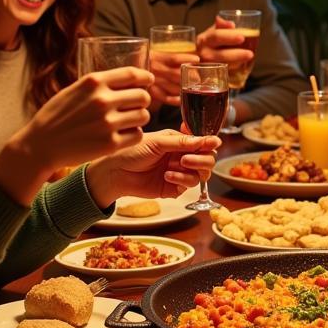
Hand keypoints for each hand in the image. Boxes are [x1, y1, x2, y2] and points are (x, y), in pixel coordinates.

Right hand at [23, 66, 152, 171]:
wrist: (40, 145)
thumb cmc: (57, 116)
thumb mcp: (74, 90)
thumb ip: (99, 84)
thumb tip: (130, 78)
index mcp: (93, 82)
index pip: (132, 74)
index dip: (145, 77)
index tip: (149, 80)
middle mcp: (102, 100)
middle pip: (143, 96)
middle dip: (142, 100)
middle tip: (135, 106)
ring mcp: (107, 123)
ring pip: (143, 116)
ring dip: (139, 118)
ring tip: (127, 121)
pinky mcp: (110, 144)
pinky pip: (137, 135)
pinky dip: (133, 135)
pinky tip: (122, 135)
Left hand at [86, 130, 220, 206]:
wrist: (114, 172)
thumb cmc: (132, 151)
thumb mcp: (158, 142)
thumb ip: (184, 142)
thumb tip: (210, 139)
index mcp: (179, 142)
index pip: (204, 143)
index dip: (209, 143)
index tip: (213, 143)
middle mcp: (182, 157)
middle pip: (207, 160)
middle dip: (201, 160)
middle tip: (186, 159)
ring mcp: (179, 173)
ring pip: (201, 175)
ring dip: (190, 171)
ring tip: (172, 168)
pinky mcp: (174, 188)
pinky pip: (188, 186)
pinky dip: (181, 180)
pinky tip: (167, 176)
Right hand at [148, 48, 200, 108]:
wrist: (126, 72)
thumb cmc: (143, 62)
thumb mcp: (152, 53)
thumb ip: (167, 56)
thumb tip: (191, 54)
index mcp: (156, 57)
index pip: (174, 58)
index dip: (186, 58)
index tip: (197, 59)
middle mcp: (155, 70)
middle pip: (177, 74)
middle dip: (191, 76)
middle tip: (200, 77)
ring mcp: (153, 83)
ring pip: (174, 87)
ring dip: (187, 88)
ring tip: (196, 87)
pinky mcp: (152, 93)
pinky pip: (167, 98)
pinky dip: (176, 100)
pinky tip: (183, 99)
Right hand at [197, 16, 252, 68]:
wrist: (200, 58)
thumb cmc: (210, 43)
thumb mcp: (213, 32)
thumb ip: (222, 26)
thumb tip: (231, 24)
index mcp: (204, 39)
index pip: (216, 36)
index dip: (229, 36)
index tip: (242, 37)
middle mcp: (203, 53)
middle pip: (221, 54)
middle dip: (237, 54)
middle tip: (250, 54)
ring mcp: (206, 66)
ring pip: (223, 65)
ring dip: (237, 62)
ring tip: (249, 57)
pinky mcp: (210, 75)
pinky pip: (224, 73)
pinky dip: (234, 70)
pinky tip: (242, 66)